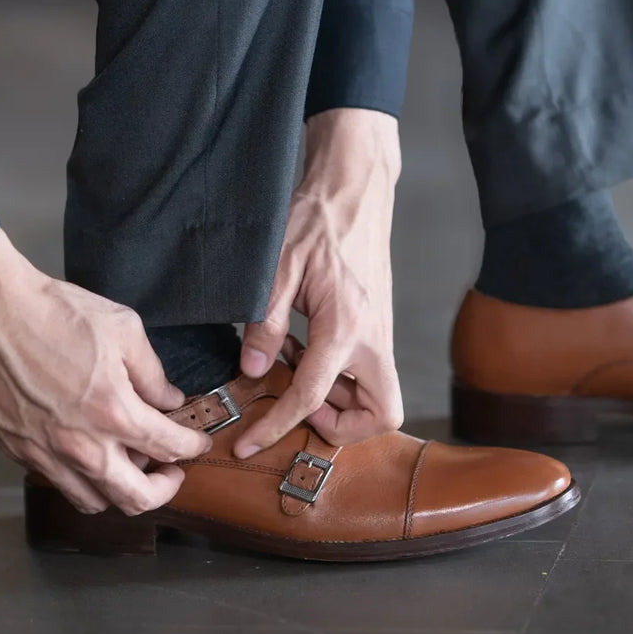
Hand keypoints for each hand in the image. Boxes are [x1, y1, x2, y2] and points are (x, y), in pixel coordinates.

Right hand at [0, 229, 210, 514]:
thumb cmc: (51, 312)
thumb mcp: (124, 329)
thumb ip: (153, 373)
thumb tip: (168, 400)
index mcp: (114, 412)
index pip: (170, 449)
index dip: (192, 448)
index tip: (197, 443)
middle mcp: (81, 445)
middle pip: (137, 499)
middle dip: (165, 488)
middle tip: (171, 469)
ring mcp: (45, 453)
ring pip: (95, 502)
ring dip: (121, 488)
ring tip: (130, 462)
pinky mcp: (17, 451)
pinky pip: (59, 484)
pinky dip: (83, 480)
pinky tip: (90, 453)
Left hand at [235, 108, 403, 457]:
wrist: (354, 190)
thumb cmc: (317, 220)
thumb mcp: (276, 268)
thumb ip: (264, 323)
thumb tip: (253, 369)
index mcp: (346, 329)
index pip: (311, 397)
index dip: (276, 427)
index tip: (250, 443)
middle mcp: (374, 339)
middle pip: (382, 416)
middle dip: (345, 428)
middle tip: (303, 407)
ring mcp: (382, 335)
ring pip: (381, 399)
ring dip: (344, 405)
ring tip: (299, 372)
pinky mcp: (380, 328)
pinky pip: (371, 375)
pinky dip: (344, 381)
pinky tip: (310, 352)